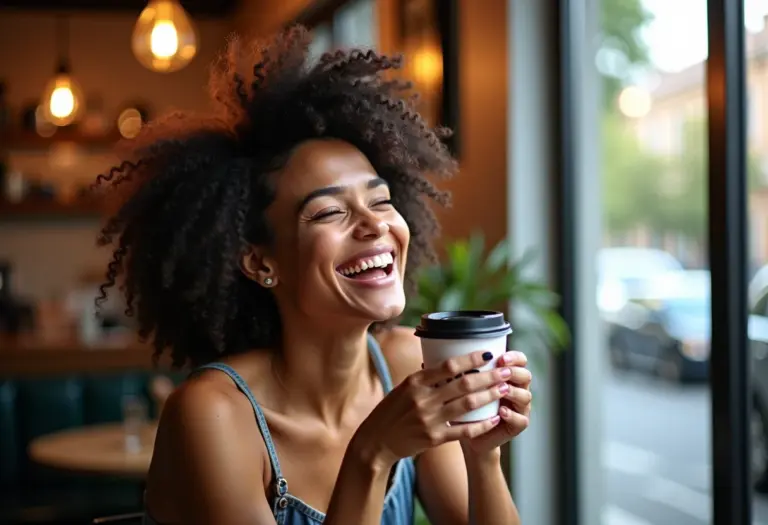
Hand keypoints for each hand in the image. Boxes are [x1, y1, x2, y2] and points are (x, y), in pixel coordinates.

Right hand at [351, 350, 511, 468]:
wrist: (376, 441)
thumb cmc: (391, 411)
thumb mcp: (403, 388)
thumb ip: (425, 378)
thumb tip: (450, 365)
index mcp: (415, 381)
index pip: (448, 365)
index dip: (471, 358)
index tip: (488, 354)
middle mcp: (423, 398)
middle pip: (464, 384)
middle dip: (489, 376)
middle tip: (506, 371)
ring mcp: (429, 419)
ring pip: (468, 405)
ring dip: (489, 396)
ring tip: (504, 389)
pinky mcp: (434, 438)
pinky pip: (464, 430)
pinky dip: (481, 424)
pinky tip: (494, 418)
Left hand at [461, 351, 531, 456]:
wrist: (470, 436)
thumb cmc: (466, 407)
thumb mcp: (463, 387)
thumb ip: (463, 371)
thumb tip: (443, 353)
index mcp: (507, 376)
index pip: (519, 360)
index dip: (513, 357)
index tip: (498, 356)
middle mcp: (517, 389)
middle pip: (526, 375)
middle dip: (514, 371)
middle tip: (501, 371)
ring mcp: (519, 408)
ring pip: (525, 396)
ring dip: (514, 391)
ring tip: (502, 390)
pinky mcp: (516, 426)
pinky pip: (520, 420)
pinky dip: (512, 415)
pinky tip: (501, 411)